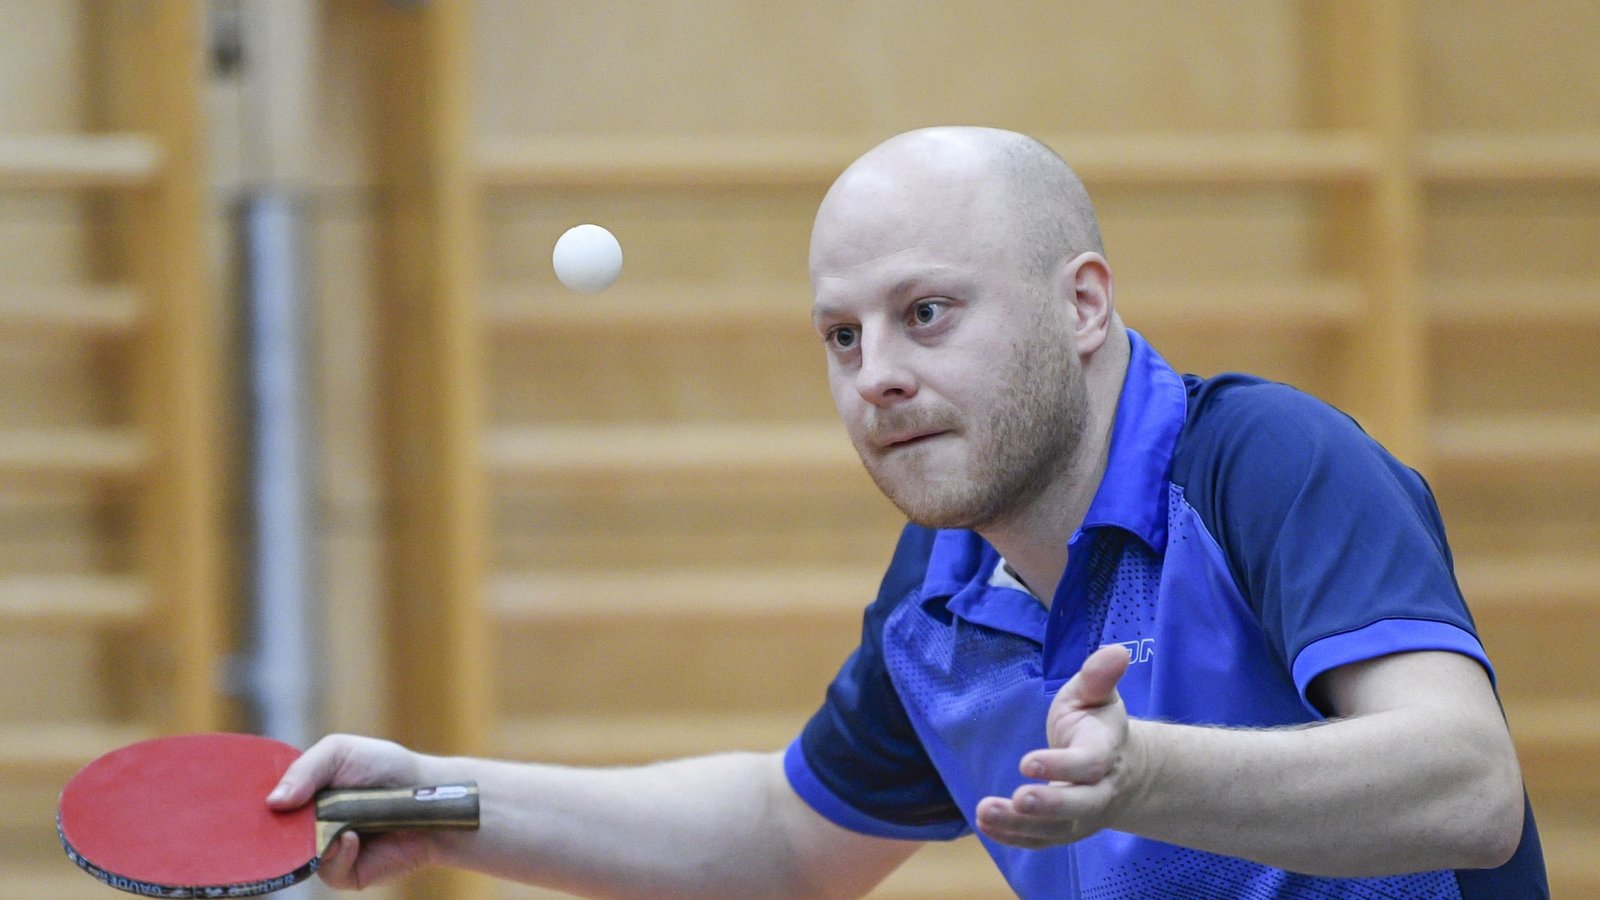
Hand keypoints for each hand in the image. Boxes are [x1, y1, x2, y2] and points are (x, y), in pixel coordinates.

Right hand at [266, 733, 438, 888]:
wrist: (427, 798)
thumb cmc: (386, 768)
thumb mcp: (342, 752)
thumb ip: (306, 769)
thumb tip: (273, 802)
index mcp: (302, 796)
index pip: (265, 807)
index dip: (252, 808)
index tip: (234, 807)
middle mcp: (307, 827)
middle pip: (273, 838)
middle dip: (271, 832)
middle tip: (278, 822)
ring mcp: (325, 851)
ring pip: (297, 858)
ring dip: (312, 842)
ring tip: (333, 826)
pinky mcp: (346, 872)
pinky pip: (328, 871)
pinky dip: (339, 855)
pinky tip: (354, 839)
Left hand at [976, 644, 1137, 848]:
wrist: (1119, 766)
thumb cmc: (1097, 723)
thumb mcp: (1096, 695)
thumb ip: (1099, 676)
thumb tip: (1117, 651)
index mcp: (1106, 752)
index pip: (1088, 764)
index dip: (1061, 765)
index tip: (1027, 762)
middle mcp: (1099, 790)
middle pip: (1080, 806)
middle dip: (1050, 806)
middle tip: (1019, 798)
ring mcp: (1083, 817)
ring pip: (1056, 828)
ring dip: (1020, 824)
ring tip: (985, 812)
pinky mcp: (1065, 830)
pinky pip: (1041, 840)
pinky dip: (1014, 836)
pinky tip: (986, 825)